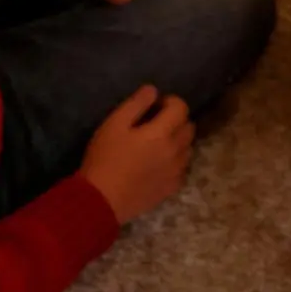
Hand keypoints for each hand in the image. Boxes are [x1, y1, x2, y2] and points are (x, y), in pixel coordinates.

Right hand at [79, 85, 194, 223]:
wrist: (101, 201)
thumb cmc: (105, 158)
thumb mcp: (114, 124)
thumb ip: (137, 103)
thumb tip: (153, 90)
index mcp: (162, 133)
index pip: (181, 108)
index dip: (171, 101)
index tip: (156, 105)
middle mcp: (175, 151)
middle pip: (188, 127)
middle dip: (177, 119)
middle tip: (157, 122)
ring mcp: (174, 172)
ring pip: (188, 148)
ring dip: (178, 140)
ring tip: (158, 144)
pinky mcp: (170, 189)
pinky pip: (182, 169)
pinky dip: (176, 162)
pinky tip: (159, 164)